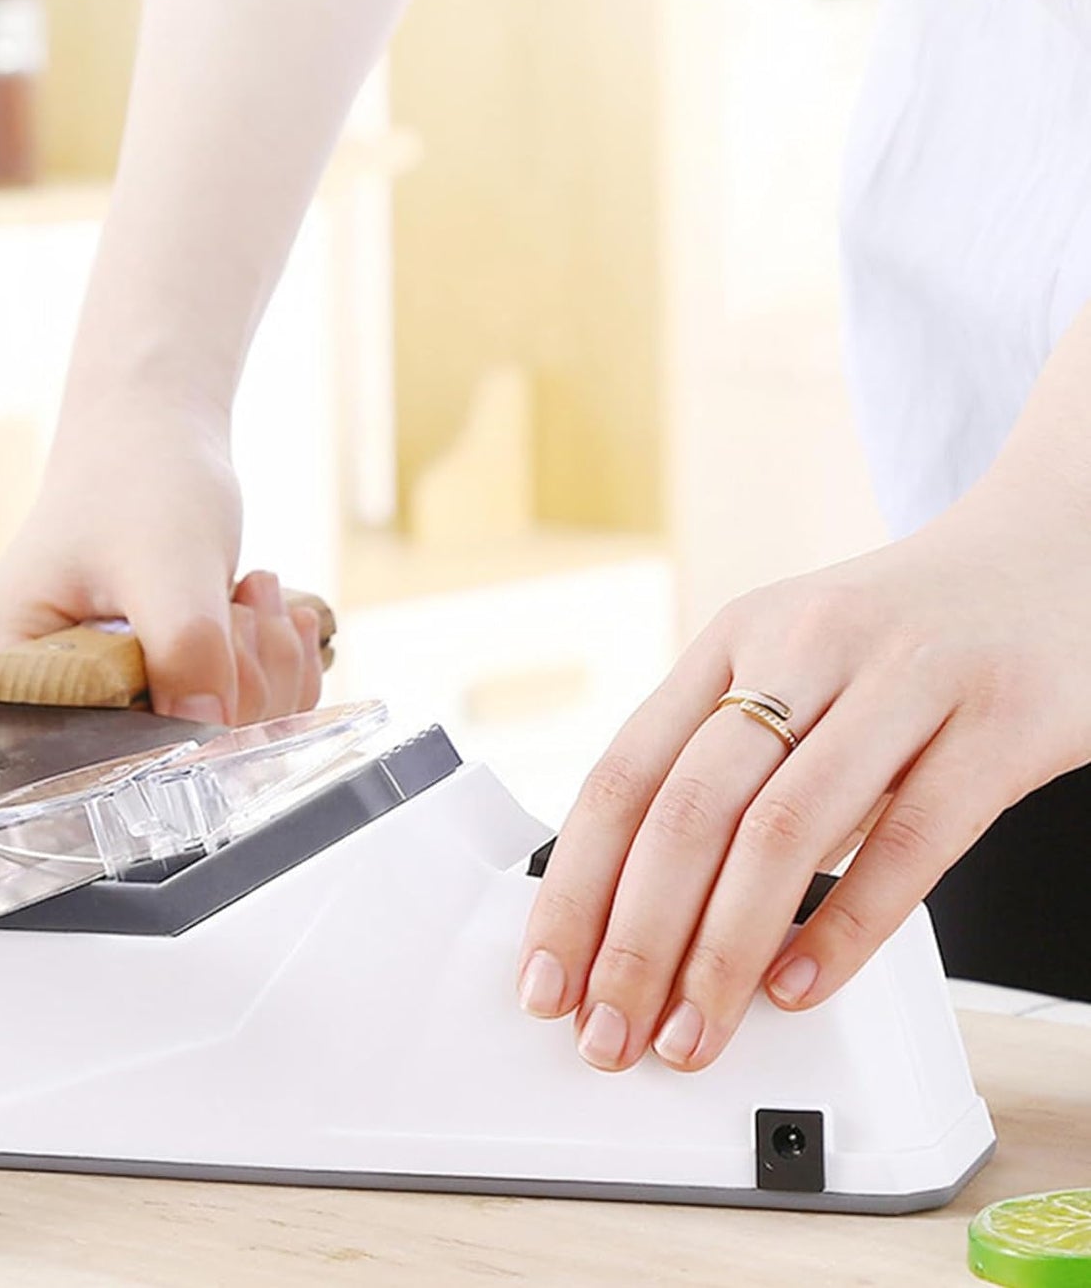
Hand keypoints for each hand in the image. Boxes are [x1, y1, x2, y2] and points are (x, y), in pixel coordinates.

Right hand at [0, 392, 322, 725]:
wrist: (156, 441)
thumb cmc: (137, 480)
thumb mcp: (165, 563)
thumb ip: (184, 649)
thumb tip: (213, 740)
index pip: (92, 755)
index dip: (177, 714)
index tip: (221, 633)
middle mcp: (34, 711)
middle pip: (157, 757)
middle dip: (234, 682)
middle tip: (244, 602)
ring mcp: (100, 711)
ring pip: (212, 744)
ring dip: (263, 669)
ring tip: (251, 594)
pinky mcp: (153, 702)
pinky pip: (237, 724)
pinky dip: (271, 671)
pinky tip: (264, 613)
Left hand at [516, 470, 1090, 1071]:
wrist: (1053, 556)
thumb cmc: (906, 635)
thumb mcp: (794, 666)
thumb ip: (732, 762)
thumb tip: (649, 906)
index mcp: (734, 637)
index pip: (624, 774)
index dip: (574, 886)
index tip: (548, 973)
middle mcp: (804, 647)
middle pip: (686, 811)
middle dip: (634, 941)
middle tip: (611, 1030)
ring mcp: (903, 680)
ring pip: (782, 831)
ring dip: (723, 953)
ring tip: (694, 1032)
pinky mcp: (997, 724)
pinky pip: (908, 842)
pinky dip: (845, 927)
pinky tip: (800, 984)